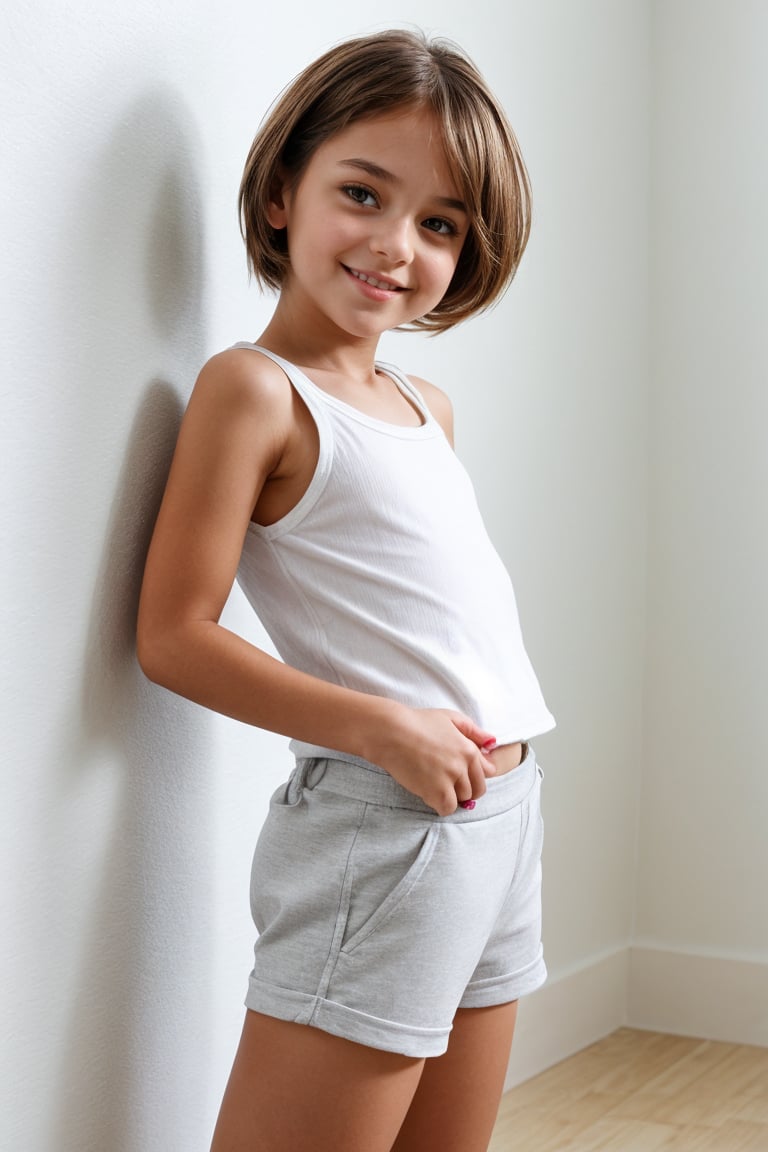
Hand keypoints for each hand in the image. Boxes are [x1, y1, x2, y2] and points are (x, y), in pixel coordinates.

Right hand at [364, 705, 496, 815]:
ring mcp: (449, 779)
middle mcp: (463, 765)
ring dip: (452, 796)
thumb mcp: (450, 718)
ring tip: (436, 785)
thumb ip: (474, 731)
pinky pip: (447, 808)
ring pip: (462, 800)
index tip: (462, 774)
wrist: (391, 732)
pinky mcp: (434, 791)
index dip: (475, 774)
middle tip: (449, 783)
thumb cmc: (418, 722)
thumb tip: (492, 743)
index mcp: (469, 749)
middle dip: (466, 788)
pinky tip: (430, 794)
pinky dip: (441, 805)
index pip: (487, 772)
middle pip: (476, 789)